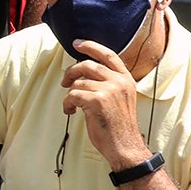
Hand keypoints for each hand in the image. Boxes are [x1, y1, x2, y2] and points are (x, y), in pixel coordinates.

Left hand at [60, 40, 149, 167]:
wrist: (125, 146)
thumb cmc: (118, 126)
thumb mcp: (119, 98)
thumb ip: (108, 83)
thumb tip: (83, 72)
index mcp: (126, 79)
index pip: (108, 54)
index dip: (91, 46)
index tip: (76, 43)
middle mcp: (119, 81)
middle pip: (88, 65)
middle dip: (71, 71)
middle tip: (64, 81)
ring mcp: (110, 90)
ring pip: (78, 82)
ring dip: (70, 94)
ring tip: (71, 106)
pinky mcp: (98, 100)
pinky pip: (73, 95)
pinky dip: (67, 103)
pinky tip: (71, 111)